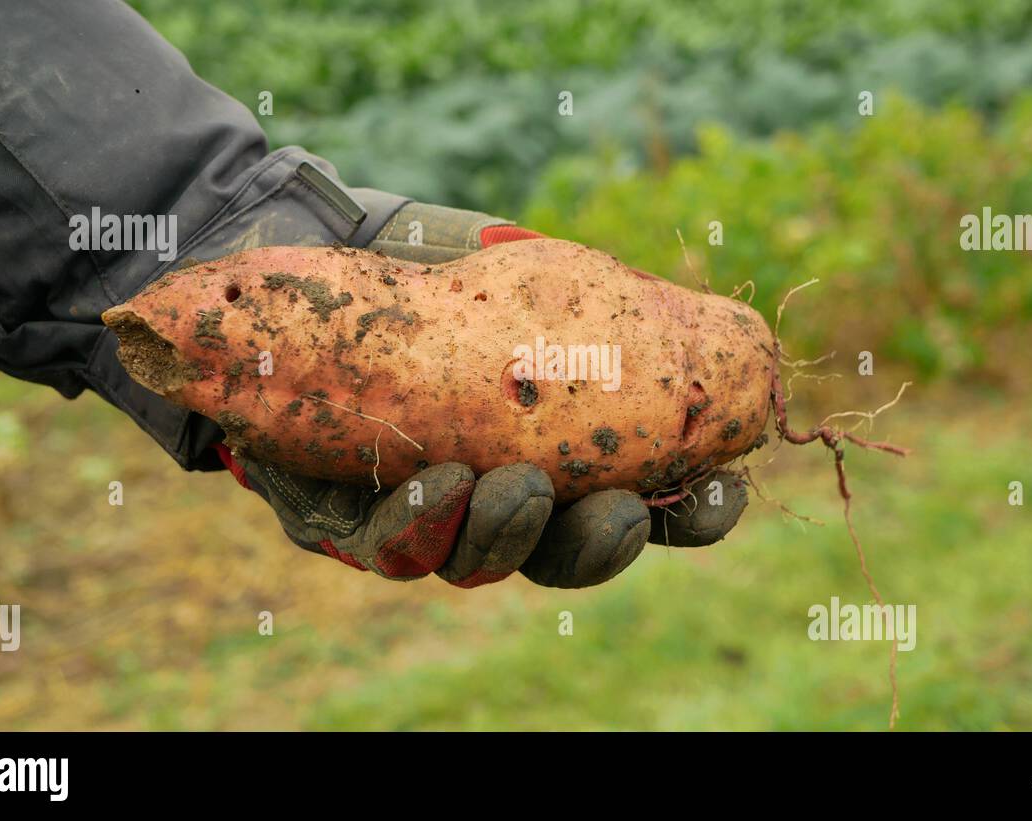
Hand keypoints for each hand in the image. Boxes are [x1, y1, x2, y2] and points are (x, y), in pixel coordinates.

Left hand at [218, 201, 748, 587]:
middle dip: (599, 544)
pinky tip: (440, 483)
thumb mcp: (533, 280)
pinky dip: (419, 523)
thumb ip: (600, 315)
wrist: (314, 256)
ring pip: (478, 561)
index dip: (688, 519)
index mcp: (567, 456)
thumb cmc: (444, 268)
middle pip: (565, 555)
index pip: (643, 508)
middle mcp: (504, 499)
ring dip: (507, 533)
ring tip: (520, 486)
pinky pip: (386, 543)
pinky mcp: (342, 518)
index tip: (717, 497)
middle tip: (619, 514)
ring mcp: (428, 515)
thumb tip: (705, 324)